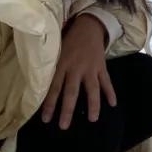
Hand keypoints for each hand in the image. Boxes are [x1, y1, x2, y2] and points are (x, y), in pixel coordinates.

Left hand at [42, 14, 115, 128]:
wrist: (88, 26)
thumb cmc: (68, 40)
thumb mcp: (56, 51)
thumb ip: (50, 66)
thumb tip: (38, 84)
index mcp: (62, 65)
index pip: (54, 87)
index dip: (49, 103)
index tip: (46, 119)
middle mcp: (76, 68)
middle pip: (71, 92)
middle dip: (67, 110)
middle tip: (64, 126)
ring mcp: (90, 68)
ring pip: (92, 89)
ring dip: (92, 104)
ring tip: (92, 119)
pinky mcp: (101, 66)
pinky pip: (106, 81)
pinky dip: (110, 92)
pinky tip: (113, 103)